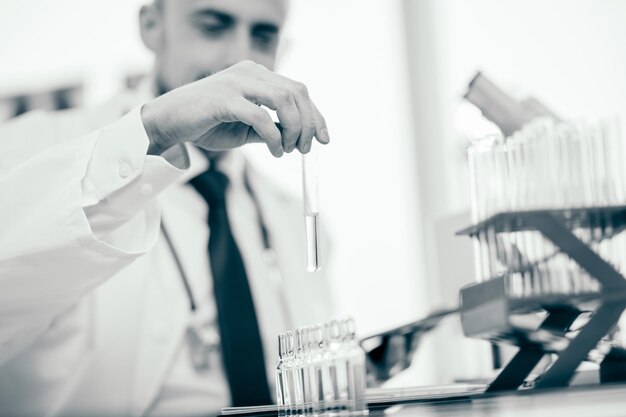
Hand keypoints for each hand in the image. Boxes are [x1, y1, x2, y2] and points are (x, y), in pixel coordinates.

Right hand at [141, 60, 329, 156]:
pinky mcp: (224, 98)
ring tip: (289, 150)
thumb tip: (299, 138)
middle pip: (296, 92)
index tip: (324, 139)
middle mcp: (250, 72)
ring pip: (284, 99)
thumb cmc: (207, 125)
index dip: (316, 115)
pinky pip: (261, 116)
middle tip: (306, 149)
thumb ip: (272, 127)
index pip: (297, 90)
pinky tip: (275, 151)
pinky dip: (274, 137)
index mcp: (257, 74)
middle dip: (309, 123)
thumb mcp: (247, 128)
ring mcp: (237, 82)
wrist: (168, 124)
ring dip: (295, 129)